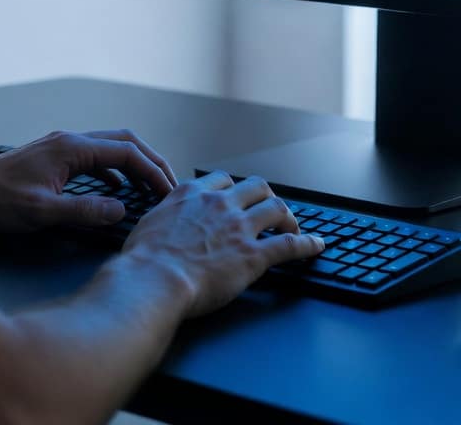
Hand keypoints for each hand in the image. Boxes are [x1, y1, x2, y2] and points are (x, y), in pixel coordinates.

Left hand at [0, 128, 176, 233]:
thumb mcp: (42, 213)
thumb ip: (84, 211)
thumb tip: (121, 209)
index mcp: (71, 147)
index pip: (126, 152)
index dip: (153, 171)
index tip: (169, 192)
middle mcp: (69, 140)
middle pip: (124, 141)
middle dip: (151, 161)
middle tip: (170, 185)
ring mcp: (61, 146)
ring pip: (110, 147)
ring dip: (134, 164)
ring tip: (150, 187)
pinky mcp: (54, 158)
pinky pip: (95, 157)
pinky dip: (114, 170)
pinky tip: (116, 190)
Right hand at [122, 171, 324, 316]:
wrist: (153, 280)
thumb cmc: (144, 259)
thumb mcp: (149, 222)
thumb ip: (165, 214)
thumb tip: (164, 218)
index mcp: (193, 194)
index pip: (223, 181)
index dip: (233, 190)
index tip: (237, 199)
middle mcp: (220, 204)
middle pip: (256, 187)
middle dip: (266, 196)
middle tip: (269, 210)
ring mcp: (239, 228)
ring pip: (276, 209)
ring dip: (288, 216)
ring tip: (292, 225)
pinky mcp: (253, 255)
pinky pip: (289, 244)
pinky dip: (307, 244)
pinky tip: (316, 245)